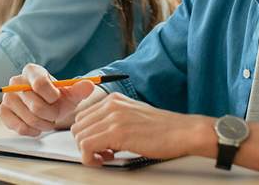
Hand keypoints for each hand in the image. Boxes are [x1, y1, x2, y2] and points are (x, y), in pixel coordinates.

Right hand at [0, 63, 95, 135]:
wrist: (45, 106)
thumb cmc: (57, 98)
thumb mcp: (70, 92)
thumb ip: (80, 88)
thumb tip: (90, 85)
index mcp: (32, 70)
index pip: (41, 84)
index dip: (53, 96)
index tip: (57, 98)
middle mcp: (16, 81)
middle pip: (36, 105)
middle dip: (51, 114)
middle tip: (55, 114)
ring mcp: (7, 97)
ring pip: (28, 118)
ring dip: (43, 124)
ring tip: (47, 120)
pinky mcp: (3, 111)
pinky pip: (18, 127)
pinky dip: (32, 130)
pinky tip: (37, 126)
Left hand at [71, 92, 210, 165]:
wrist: (181, 131)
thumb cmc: (162, 128)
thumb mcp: (132, 115)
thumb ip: (114, 118)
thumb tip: (97, 133)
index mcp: (113, 99)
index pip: (82, 115)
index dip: (87, 134)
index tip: (98, 144)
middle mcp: (110, 104)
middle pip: (78, 126)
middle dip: (85, 143)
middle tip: (102, 153)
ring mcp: (113, 117)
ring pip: (79, 136)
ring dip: (88, 152)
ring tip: (106, 156)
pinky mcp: (117, 132)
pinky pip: (87, 146)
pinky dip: (91, 158)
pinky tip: (106, 160)